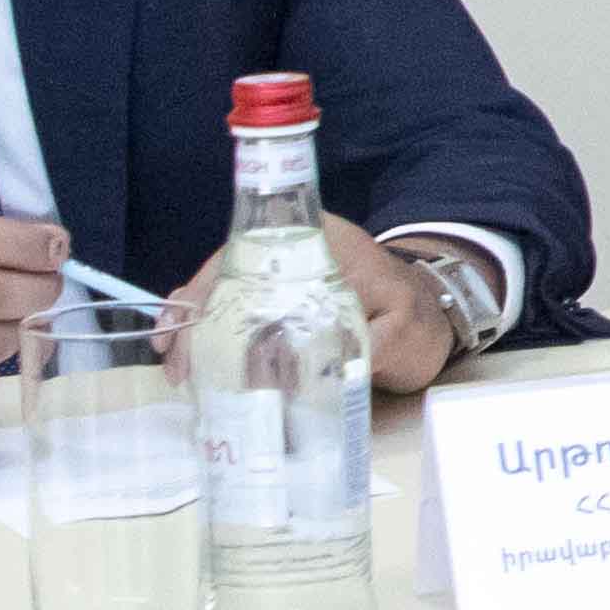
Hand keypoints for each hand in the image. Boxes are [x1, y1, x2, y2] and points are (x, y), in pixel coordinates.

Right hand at [168, 216, 465, 392]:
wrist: (435, 321)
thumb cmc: (420, 321)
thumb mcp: (405, 331)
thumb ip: (373, 344)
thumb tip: (328, 369)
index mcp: (321, 240)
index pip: (250, 252)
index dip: (211, 287)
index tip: (189, 324)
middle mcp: (295, 249)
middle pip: (225, 272)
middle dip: (191, 314)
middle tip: (174, 362)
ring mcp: (285, 273)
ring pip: (223, 291)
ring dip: (194, 327)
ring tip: (176, 368)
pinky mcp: (281, 300)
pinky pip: (237, 310)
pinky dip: (212, 334)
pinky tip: (193, 362)